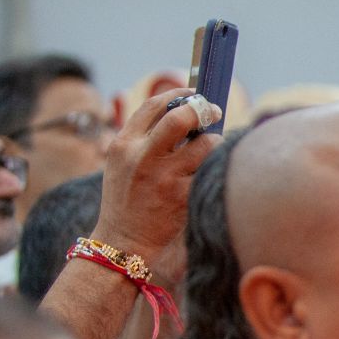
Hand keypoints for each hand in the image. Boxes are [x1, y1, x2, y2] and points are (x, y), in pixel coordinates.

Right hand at [93, 88, 219, 267]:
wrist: (124, 244)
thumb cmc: (126, 201)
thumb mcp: (121, 164)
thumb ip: (143, 139)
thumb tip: (184, 115)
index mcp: (123, 145)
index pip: (153, 106)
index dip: (178, 95)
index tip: (195, 94)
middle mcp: (143, 157)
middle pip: (180, 118)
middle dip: (203, 110)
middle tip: (215, 111)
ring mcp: (165, 178)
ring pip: (205, 145)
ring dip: (215, 142)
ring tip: (213, 147)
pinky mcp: (184, 197)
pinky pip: (210, 172)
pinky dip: (217, 167)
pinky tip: (215, 170)